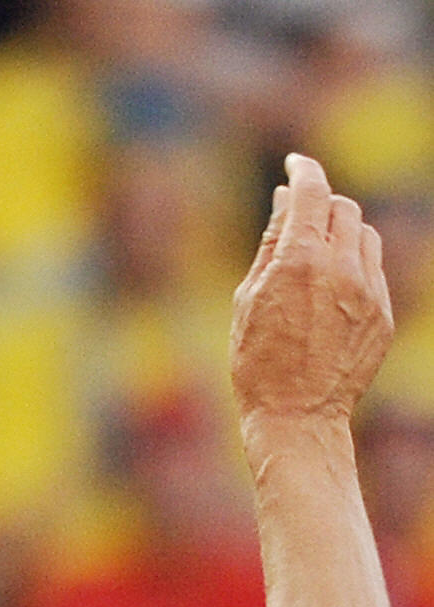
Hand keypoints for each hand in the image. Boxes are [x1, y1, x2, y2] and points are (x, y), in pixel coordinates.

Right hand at [233, 152, 394, 425]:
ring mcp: (369, 290)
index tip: (296, 164)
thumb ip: (273, 244)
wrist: (298, 415)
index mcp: (300, 262)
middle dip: (322, 208)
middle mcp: (340, 268)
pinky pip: (374, 270)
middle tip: (301, 223)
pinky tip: (330, 296)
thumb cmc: (257, 362)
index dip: (304, 170)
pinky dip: (354, 267)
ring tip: (316, 262)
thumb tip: (286, 200)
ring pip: (365, 236)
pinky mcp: (384, 312)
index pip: (312, 192)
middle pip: (343, 209)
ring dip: (341, 236)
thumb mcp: (249, 299)